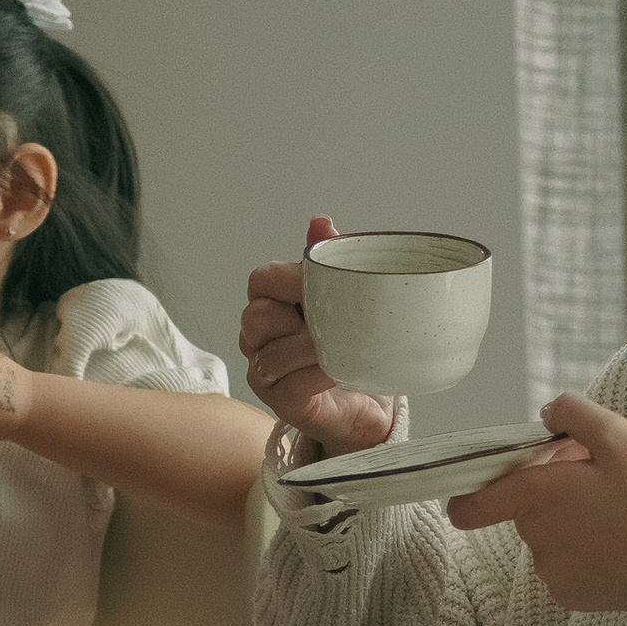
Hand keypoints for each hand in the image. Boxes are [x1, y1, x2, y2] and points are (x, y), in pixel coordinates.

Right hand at [239, 213, 400, 458]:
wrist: (370, 401)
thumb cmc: (349, 347)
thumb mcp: (344, 299)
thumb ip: (329, 263)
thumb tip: (320, 222)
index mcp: (271, 306)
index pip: (260, 281)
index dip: (289, 280)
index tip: (320, 286)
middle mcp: (259, 340)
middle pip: (256, 316)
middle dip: (295, 316)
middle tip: (330, 320)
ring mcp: (265, 374)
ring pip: (271, 352)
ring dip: (309, 347)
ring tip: (339, 345)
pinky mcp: (282, 403)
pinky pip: (290, 383)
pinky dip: (317, 373)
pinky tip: (339, 369)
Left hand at [444, 394, 626, 620]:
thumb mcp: (623, 439)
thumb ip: (575, 414)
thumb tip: (548, 413)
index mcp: (537, 498)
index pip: (471, 504)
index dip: (473, 490)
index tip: (495, 478)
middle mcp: (535, 540)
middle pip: (525, 507)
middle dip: (555, 488)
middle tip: (604, 479)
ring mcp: (552, 574)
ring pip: (549, 535)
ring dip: (573, 519)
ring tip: (622, 512)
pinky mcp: (573, 598)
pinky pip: (567, 564)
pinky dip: (588, 551)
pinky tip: (624, 542)